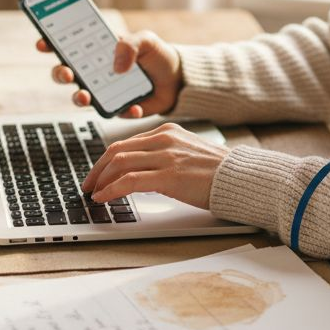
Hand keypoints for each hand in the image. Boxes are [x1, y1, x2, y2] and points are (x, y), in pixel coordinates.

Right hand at [37, 30, 182, 117]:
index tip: (43, 43)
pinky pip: (113, 112)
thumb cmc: (159, 56)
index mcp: (98, 51)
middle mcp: (96, 72)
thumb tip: (117, 65)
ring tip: (86, 96)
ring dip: (79, 97)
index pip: (68, 46)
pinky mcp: (118, 109)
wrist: (179, 80)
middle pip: (66, 73)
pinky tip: (134, 106)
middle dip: (60, 73)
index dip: (51, 44)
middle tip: (67, 72)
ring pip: (81, 96)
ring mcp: (105, 92)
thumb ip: (130, 45)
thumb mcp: (147, 40)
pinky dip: (123, 110)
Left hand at [81, 122, 227, 208]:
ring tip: (94, 194)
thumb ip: (165, 155)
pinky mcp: (168, 176)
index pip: (126, 142)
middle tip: (88, 185)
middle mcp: (164, 140)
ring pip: (119, 163)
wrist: (241, 178)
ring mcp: (166, 156)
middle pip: (116, 150)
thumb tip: (141, 171)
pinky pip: (128, 181)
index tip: (98, 173)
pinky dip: (111, 190)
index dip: (106, 160)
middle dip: (97, 169)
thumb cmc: (218, 172)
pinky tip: (104, 198)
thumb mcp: (187, 153)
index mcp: (167, 132)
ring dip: (101, 180)